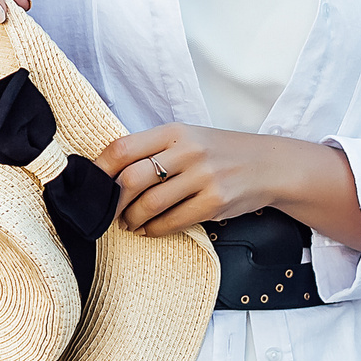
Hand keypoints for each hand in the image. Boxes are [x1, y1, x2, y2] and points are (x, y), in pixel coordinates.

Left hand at [95, 124, 360, 250]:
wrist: (269, 165)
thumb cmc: (220, 152)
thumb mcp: (188, 138)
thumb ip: (154, 149)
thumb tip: (110, 174)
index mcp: (174, 131)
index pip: (123, 147)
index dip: (100, 170)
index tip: (91, 185)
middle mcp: (188, 150)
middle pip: (132, 179)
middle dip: (114, 202)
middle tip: (108, 213)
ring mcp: (203, 176)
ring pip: (150, 204)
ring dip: (132, 219)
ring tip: (129, 223)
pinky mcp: (215, 202)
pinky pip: (173, 221)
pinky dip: (155, 229)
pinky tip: (150, 230)